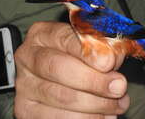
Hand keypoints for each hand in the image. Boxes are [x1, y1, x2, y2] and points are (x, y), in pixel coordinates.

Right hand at [14, 22, 129, 118]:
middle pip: (58, 69)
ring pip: (61, 98)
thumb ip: (101, 47)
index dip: (89, 51)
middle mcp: (28, 57)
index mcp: (42, 34)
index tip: (109, 62)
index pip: (65, 39)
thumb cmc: (76, 58)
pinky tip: (104, 114)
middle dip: (94, 80)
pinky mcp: (27, 110)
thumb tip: (112, 57)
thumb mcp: (88, 45)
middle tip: (119, 86)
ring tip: (119, 102)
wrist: (58, 78)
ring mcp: (25, 86)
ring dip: (97, 104)